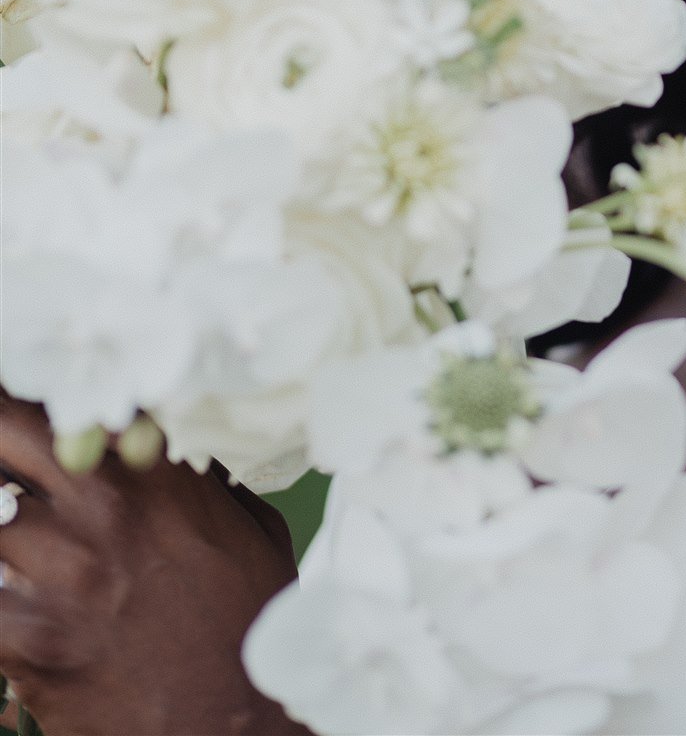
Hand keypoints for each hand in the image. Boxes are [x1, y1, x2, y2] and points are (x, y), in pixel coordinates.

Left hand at [0, 397, 305, 735]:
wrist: (235, 726)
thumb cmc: (249, 627)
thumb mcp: (249, 528)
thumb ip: (201, 477)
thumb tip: (167, 443)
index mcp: (156, 470)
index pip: (68, 400)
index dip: (29, 396)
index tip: (21, 406)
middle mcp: (104, 506)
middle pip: (5, 434)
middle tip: (1, 461)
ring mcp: (63, 574)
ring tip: (6, 530)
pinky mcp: (30, 641)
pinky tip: (7, 600)